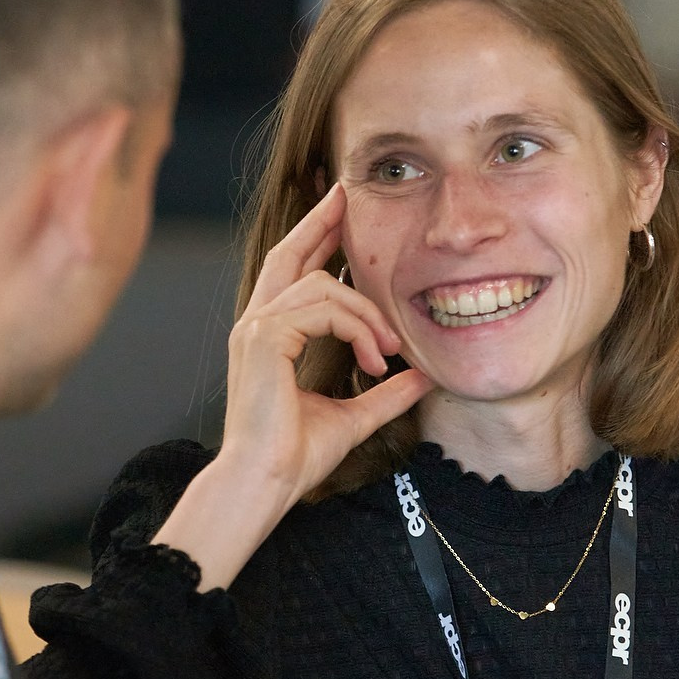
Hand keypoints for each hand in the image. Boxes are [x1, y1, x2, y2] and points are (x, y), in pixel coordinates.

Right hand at [155, 184, 431, 589]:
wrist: (264, 484)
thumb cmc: (295, 457)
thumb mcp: (354, 417)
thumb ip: (384, 393)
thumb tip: (421, 377)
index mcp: (270, 336)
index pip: (293, 273)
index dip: (315, 238)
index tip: (340, 214)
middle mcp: (257, 324)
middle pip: (290, 253)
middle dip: (321, 221)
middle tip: (347, 194)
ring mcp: (256, 328)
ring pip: (322, 286)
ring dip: (366, 314)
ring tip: (387, 352)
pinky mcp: (263, 338)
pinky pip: (321, 309)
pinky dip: (356, 328)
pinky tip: (373, 359)